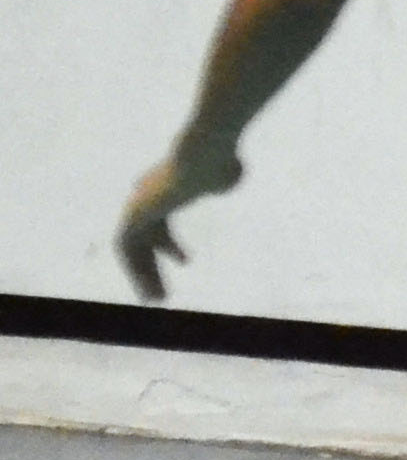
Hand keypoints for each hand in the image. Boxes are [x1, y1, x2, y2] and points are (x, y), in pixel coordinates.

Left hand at [115, 137, 242, 304]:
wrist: (202, 160)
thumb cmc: (218, 164)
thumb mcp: (225, 175)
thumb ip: (223, 180)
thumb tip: (226, 182)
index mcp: (162, 190)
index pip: (160, 225)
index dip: (170, 246)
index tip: (186, 262)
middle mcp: (144, 197)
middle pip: (145, 239)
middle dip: (153, 266)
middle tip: (162, 291)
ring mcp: (136, 206)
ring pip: (132, 248)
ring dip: (142, 275)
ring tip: (156, 300)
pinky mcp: (132, 215)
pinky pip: (127, 250)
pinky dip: (136, 270)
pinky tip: (148, 289)